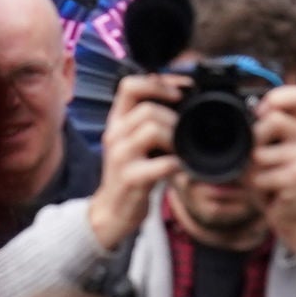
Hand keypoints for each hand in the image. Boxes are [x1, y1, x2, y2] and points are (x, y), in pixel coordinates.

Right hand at [86, 70, 182, 250]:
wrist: (111, 212)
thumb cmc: (131, 174)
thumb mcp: (134, 141)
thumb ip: (149, 119)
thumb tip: (180, 95)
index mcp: (117, 121)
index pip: (130, 85)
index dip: (158, 84)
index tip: (180, 93)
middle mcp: (114, 135)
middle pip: (148, 108)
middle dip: (174, 118)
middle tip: (184, 133)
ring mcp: (120, 157)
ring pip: (152, 129)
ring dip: (176, 138)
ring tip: (181, 150)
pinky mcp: (130, 179)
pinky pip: (161, 164)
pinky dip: (178, 164)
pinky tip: (180, 169)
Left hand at [245, 84, 295, 253]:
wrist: (294, 220)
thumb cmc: (278, 184)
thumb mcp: (273, 150)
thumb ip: (273, 123)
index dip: (276, 98)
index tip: (262, 112)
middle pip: (270, 119)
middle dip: (253, 144)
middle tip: (261, 164)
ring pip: (258, 152)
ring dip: (252, 171)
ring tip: (267, 181)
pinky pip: (259, 175)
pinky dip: (257, 188)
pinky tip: (272, 193)